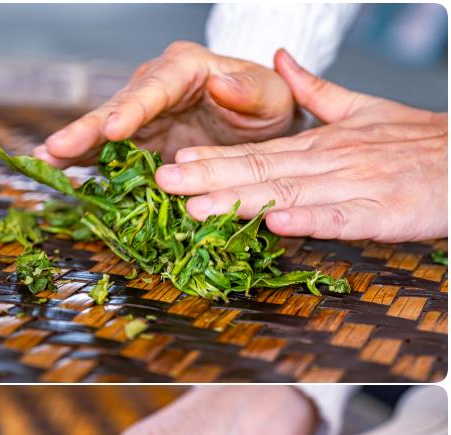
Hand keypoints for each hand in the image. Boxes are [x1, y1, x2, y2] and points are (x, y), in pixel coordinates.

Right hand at [34, 41, 295, 166]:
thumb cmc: (268, 109)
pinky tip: (54, 173)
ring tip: (43, 161)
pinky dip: (79, 164)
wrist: (260, 130)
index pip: (155, 88)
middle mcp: (154, 89)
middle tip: (58, 147)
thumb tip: (219, 81)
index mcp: (186, 70)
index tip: (114, 127)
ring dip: (72, 147)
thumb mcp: (274, 98)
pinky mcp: (131, 145)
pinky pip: (103, 154)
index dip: (133, 108)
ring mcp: (138, 118)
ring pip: (101, 132)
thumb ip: (250, 91)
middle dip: (87, 129)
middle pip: (116, 109)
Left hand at [155, 48, 448, 240]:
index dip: (213, 160)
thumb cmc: (420, 142)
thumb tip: (280, 59)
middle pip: (260, 172)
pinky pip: (340, 217)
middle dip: (208, 179)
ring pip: (288, 194)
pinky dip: (309, 220)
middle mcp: (330, 162)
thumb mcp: (365, 108)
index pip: (257, 153)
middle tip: (163, 185)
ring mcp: (354, 186)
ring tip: (198, 208)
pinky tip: (276, 225)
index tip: (174, 165)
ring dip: (242, 201)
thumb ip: (316, 90)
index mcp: (322, 144)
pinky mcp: (382, 211)